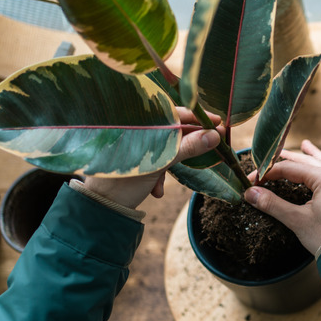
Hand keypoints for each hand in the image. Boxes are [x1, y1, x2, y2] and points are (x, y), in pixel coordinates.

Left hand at [83, 109, 220, 208]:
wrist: (102, 208)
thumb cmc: (125, 181)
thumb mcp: (160, 163)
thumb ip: (188, 147)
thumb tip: (214, 135)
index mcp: (139, 122)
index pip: (174, 112)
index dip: (198, 118)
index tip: (218, 123)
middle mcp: (136, 129)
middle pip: (171, 130)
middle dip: (186, 145)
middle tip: (210, 147)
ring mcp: (135, 145)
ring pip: (164, 147)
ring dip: (170, 163)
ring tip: (165, 183)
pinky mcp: (134, 160)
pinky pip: (154, 160)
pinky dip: (159, 174)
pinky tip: (156, 190)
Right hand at [244, 140, 320, 253]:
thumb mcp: (297, 220)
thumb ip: (273, 204)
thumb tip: (250, 193)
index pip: (289, 168)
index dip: (268, 173)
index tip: (252, 181)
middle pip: (306, 161)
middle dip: (286, 160)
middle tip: (269, 158)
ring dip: (310, 156)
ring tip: (304, 146)